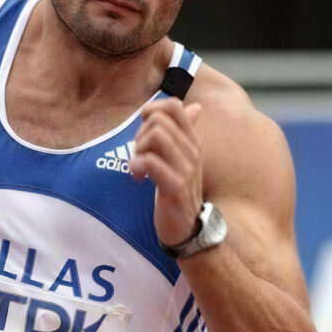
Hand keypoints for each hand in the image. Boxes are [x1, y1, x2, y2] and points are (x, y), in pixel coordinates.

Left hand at [129, 99, 204, 247]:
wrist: (188, 227)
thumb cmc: (179, 188)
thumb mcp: (183, 157)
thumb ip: (185, 131)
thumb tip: (194, 106)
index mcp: (192, 140)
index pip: (174, 105)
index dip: (152, 110)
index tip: (144, 131)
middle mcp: (192, 150)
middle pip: (158, 120)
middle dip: (140, 134)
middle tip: (140, 154)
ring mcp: (186, 168)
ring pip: (156, 135)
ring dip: (139, 148)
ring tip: (139, 164)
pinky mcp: (176, 186)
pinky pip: (152, 161)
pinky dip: (137, 165)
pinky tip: (138, 176)